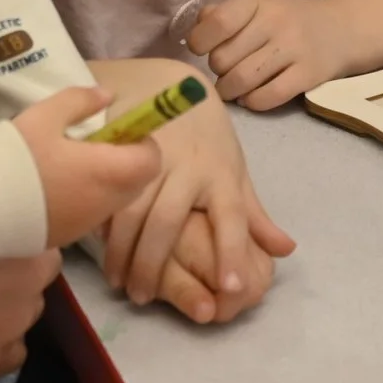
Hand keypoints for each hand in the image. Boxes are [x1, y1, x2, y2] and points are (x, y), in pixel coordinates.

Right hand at [9, 87, 161, 247]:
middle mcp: (106, 203)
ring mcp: (86, 225)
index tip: (116, 130)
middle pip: (137, 183)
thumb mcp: (45, 115)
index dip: (142, 141)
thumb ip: (80, 100)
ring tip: (68, 165)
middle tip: (92, 145)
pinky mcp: (66, 239)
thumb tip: (107, 96)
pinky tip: (53, 187)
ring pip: (114, 201)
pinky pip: (91, 216)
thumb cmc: (16, 157)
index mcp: (109, 172)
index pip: (152, 160)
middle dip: (125, 162)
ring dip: (105, 182)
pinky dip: (85, 200)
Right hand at [97, 60, 295, 310]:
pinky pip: (107, 190)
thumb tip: (286, 250)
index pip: (232, 217)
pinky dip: (101, 221)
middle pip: (168, 222)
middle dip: (153, 264)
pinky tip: (97, 245)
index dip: (232, 252)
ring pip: (131, 210)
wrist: (167, 83)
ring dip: (121, 251)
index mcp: (222, 174)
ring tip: (118, 282)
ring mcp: (151, 156)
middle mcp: (188, 167)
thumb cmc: (207, 137)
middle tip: (142, 298)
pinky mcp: (121, 148)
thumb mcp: (234, 170)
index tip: (231, 288)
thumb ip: (254, 215)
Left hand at [187, 0, 350, 109]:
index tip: (201, 49)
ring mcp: (294, 48)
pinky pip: (266, 98)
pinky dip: (251, 102)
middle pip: (223, 59)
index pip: (217, 23)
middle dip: (218, 70)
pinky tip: (251, 96)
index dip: (200, 42)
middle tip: (227, 68)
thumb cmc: (283, 18)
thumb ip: (221, 14)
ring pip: (241, 81)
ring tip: (232, 87)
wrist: (338, 30)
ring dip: (229, 91)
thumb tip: (196, 29)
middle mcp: (275, 21)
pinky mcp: (308, 75)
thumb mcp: (254, 5)